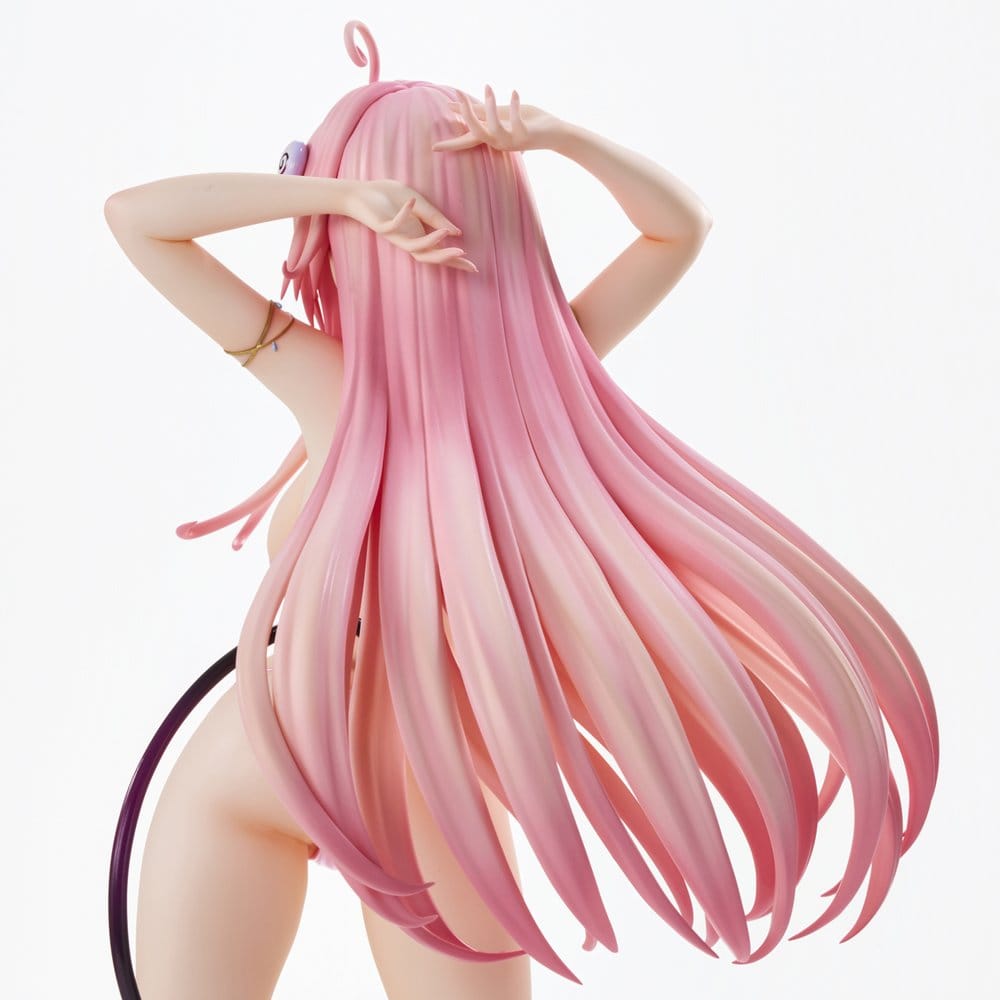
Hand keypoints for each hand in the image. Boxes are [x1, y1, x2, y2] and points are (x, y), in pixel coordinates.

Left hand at [342, 178, 477, 271]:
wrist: (361, 191)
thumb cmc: (389, 197)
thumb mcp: (419, 203)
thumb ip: (436, 217)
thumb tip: (457, 232)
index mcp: (417, 236)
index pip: (439, 253)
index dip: (455, 261)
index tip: (474, 268)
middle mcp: (407, 240)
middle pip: (429, 257)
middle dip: (447, 259)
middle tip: (465, 258)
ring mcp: (394, 235)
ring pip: (414, 248)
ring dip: (431, 242)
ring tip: (447, 232)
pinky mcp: (381, 226)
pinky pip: (394, 225)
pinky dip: (403, 214)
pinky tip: (411, 201)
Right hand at [432, 85, 561, 154]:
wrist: (554, 133)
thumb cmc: (527, 121)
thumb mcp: (501, 113)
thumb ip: (482, 111)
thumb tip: (457, 105)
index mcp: (492, 137)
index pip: (468, 141)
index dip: (451, 145)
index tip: (433, 148)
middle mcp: (500, 142)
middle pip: (476, 133)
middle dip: (465, 113)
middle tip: (456, 93)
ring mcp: (513, 140)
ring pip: (494, 129)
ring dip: (488, 107)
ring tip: (487, 86)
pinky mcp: (526, 135)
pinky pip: (516, 121)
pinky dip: (514, 105)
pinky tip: (513, 91)